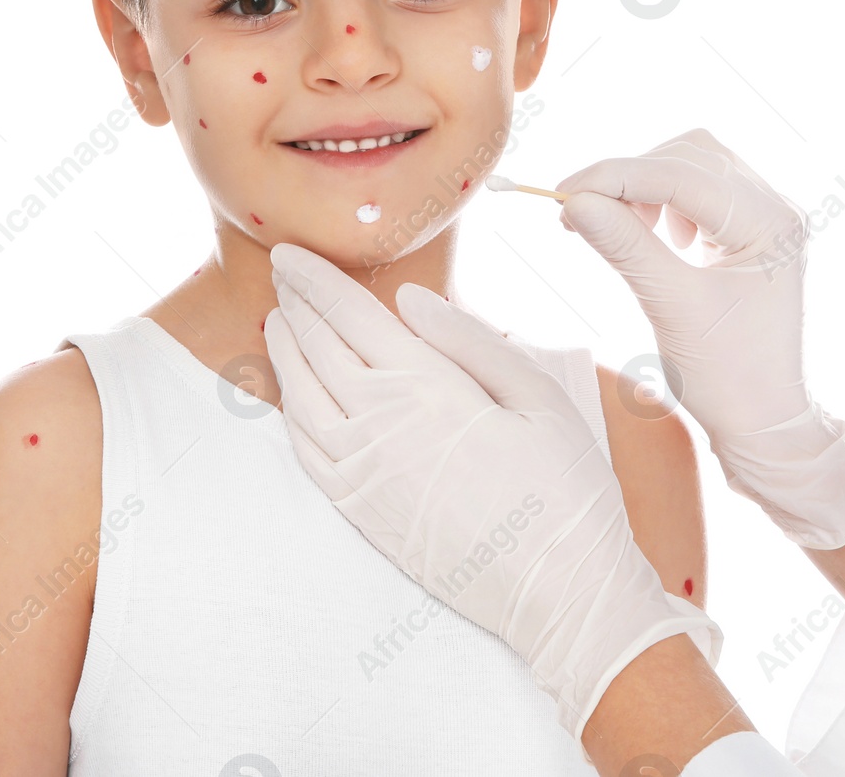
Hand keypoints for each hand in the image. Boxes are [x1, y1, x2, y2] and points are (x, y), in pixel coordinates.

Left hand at [262, 242, 721, 744]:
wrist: (559, 592)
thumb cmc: (564, 488)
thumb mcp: (539, 395)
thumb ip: (469, 340)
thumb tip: (408, 300)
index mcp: (426, 386)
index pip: (349, 315)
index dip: (314, 279)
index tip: (289, 253)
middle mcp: (379, 425)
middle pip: (317, 349)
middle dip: (296, 304)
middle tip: (282, 274)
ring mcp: (362, 473)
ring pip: (301, 399)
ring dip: (285, 353)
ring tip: (279, 321)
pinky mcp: (360, 513)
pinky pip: (306, 452)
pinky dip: (290, 414)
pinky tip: (292, 396)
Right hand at [555, 128, 844, 549]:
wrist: (765, 422)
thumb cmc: (728, 377)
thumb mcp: (669, 306)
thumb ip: (624, 246)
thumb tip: (573, 201)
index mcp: (770, 223)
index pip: (683, 173)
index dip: (616, 176)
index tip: (563, 194)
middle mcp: (776, 208)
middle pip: (690, 155)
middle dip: (631, 176)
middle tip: (581, 213)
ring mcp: (766, 217)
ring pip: (694, 165)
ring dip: (647, 185)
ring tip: (618, 225)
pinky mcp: (750, 231)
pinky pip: (701, 189)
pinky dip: (665, 200)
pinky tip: (656, 237)